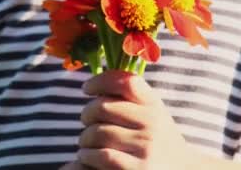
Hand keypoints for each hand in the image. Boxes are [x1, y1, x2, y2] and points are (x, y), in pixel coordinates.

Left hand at [73, 70, 193, 169]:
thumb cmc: (155, 141)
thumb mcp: (151, 114)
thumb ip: (129, 99)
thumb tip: (92, 85)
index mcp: (154, 105)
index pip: (126, 81)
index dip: (101, 81)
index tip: (87, 88)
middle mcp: (153, 123)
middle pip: (103, 107)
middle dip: (87, 113)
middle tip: (86, 121)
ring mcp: (146, 147)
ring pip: (97, 132)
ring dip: (85, 139)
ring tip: (86, 143)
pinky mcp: (138, 169)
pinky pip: (102, 155)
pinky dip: (87, 155)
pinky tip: (88, 156)